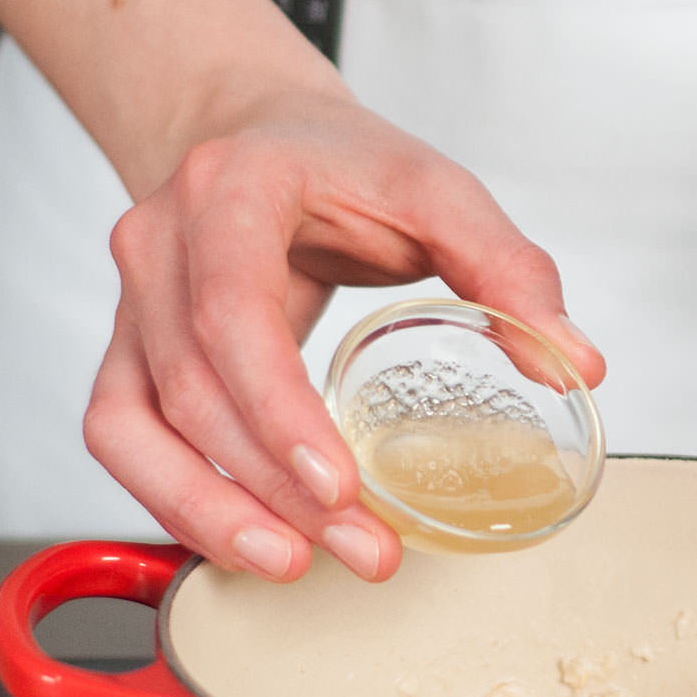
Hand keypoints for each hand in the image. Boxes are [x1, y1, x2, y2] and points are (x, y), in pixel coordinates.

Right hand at [86, 86, 604, 581]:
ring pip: (136, 425)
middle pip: (194, 387)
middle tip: (361, 549)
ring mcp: (131, 300)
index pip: (232, 309)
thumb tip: (575, 363)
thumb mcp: (437, 190)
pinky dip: (173, 498)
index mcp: (232, 190)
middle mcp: (160, 242)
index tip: (337, 486)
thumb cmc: (340, 162)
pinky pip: (121, 438)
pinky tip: (243, 539)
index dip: (277, 407)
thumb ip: (508, 269)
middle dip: (274, 487)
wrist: (255, 131)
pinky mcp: (126, 349)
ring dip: (211, 509)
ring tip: (294, 565)